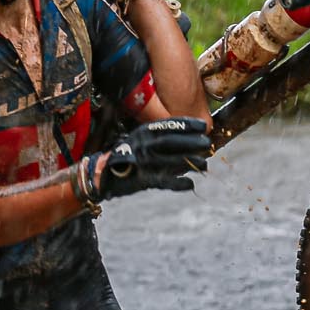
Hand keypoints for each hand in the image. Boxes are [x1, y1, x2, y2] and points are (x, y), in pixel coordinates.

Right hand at [94, 117, 209, 199]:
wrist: (103, 175)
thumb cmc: (129, 157)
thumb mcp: (142, 143)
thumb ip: (163, 142)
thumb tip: (191, 142)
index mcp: (142, 133)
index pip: (167, 126)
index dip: (186, 125)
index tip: (202, 126)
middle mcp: (142, 145)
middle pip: (170, 142)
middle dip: (190, 142)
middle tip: (206, 144)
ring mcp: (142, 163)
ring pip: (170, 161)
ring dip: (189, 163)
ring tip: (204, 165)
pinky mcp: (142, 180)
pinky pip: (164, 181)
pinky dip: (178, 183)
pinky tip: (190, 184)